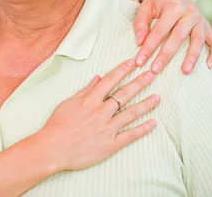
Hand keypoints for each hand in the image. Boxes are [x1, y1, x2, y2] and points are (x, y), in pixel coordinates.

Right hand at [38, 59, 158, 171]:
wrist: (53, 148)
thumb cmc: (57, 125)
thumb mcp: (68, 103)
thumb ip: (85, 91)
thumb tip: (97, 78)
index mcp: (90, 100)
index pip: (110, 81)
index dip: (122, 70)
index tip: (133, 62)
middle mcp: (101, 112)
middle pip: (124, 94)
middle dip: (139, 83)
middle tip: (152, 74)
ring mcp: (107, 128)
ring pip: (131, 113)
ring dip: (145, 104)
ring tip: (158, 97)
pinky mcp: (111, 144)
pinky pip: (130, 135)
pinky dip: (142, 129)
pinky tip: (153, 123)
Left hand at [133, 0, 211, 73]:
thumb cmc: (156, 0)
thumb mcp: (145, 6)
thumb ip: (141, 23)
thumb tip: (140, 42)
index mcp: (174, 7)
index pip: (159, 31)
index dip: (149, 47)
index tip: (139, 61)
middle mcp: (190, 13)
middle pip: (178, 38)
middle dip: (166, 55)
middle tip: (155, 70)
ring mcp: (200, 21)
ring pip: (198, 41)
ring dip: (192, 57)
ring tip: (184, 72)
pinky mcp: (207, 27)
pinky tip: (208, 66)